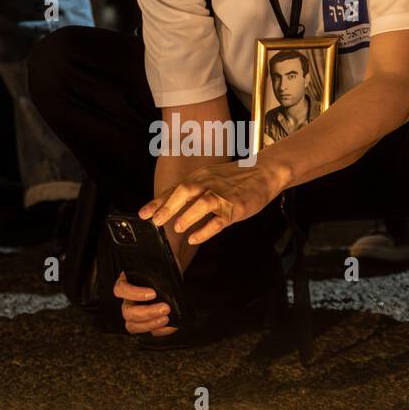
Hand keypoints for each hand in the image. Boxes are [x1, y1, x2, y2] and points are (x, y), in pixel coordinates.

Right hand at [113, 270, 177, 336]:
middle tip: (165, 308)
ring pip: (133, 325)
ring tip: (166, 318)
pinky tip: (171, 325)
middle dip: (147, 312)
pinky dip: (160, 331)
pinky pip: (149, 331)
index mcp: (126, 282)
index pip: (121, 290)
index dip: (134, 294)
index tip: (153, 294)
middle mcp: (128, 300)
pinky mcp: (147, 322)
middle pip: (128, 312)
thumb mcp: (157, 262)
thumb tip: (164, 272)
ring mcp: (136, 313)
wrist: (171, 272)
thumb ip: (156, 265)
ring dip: (150, 324)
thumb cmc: (162, 266)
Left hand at [139, 159, 286, 246]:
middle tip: (155, 220)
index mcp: (200, 178)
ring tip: (176, 228)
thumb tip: (171, 209)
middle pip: (185, 191)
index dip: (158, 202)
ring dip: (187, 215)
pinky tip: (195, 238)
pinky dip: (206, 229)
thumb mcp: (210, 179)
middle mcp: (209, 184)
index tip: (143, 214)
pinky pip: (220, 220)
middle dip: (168, 206)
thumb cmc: (235, 179)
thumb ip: (192, 192)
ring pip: (202, 203)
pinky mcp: (236, 208)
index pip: (175, 189)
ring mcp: (223, 196)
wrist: (265, 171)